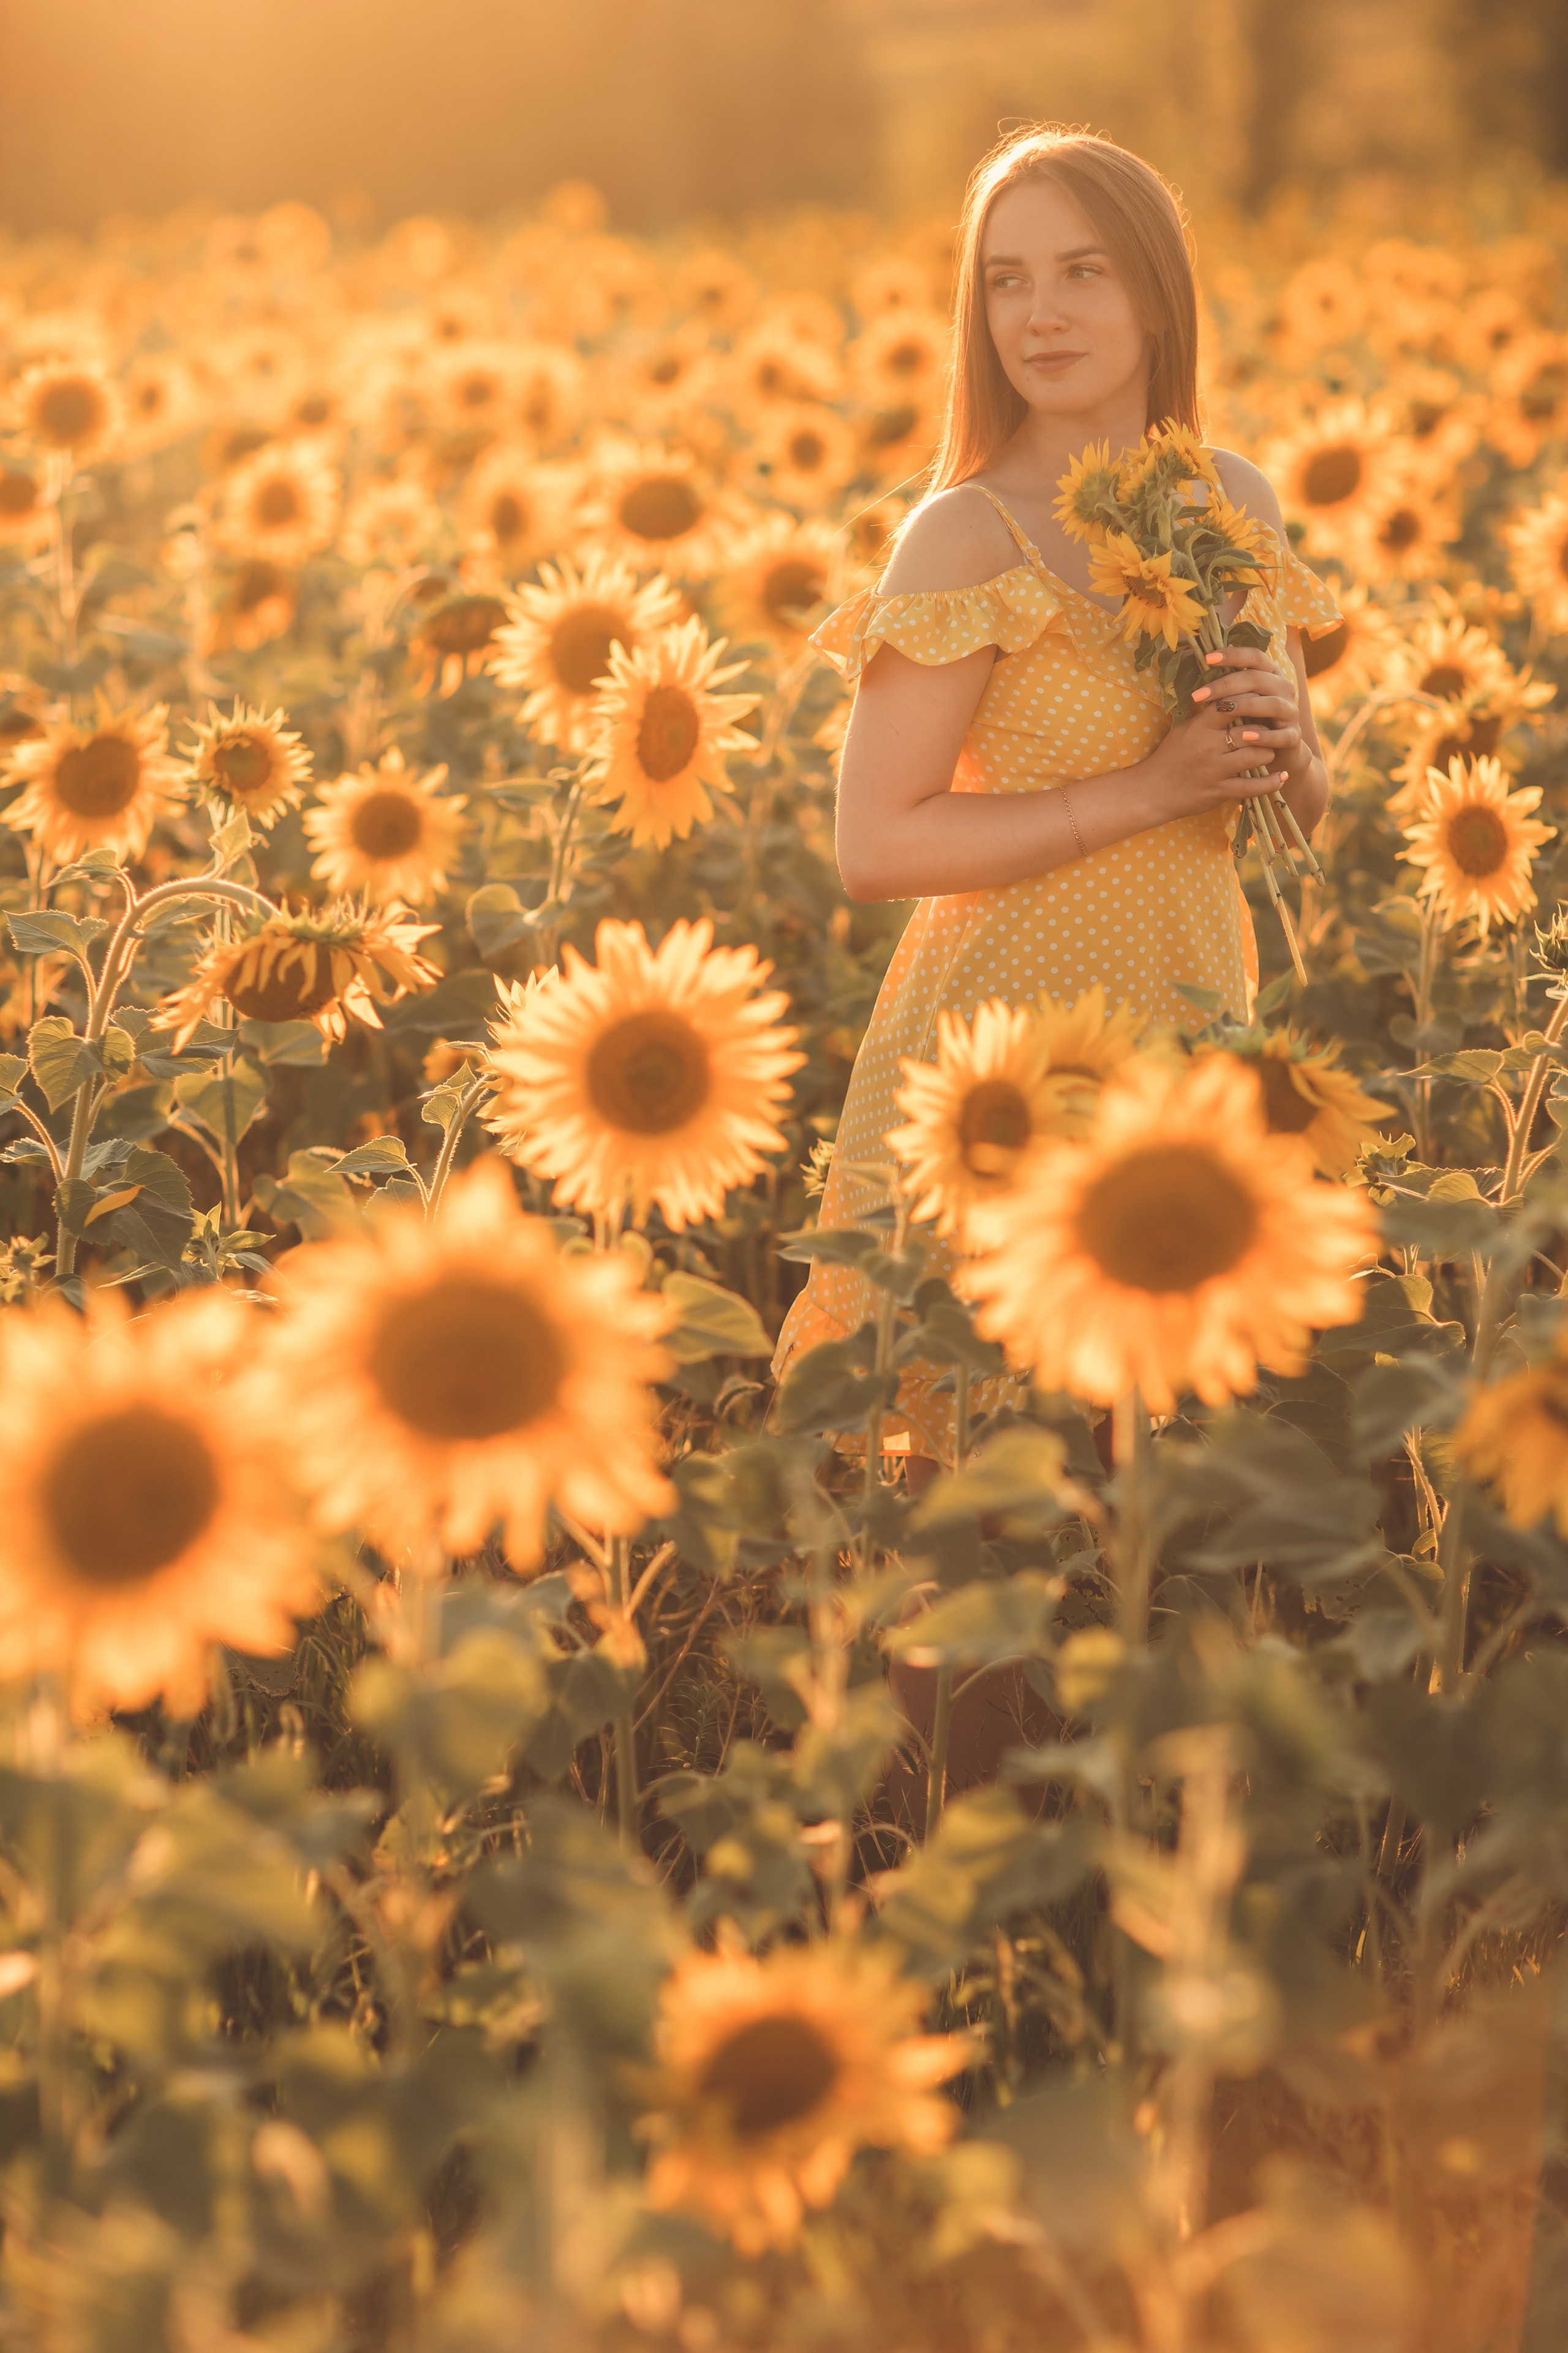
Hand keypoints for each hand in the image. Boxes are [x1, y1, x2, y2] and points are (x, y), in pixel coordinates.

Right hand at [1145, 642, 1303, 818]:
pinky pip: (1252, 787)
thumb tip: (1227, 695)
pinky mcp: (1219, 791)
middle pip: (1251, 730)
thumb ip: (1206, 715)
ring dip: (1267, 753)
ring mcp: (1215, 770)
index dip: (1251, 700)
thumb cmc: (1168, 757)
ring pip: (1257, 756)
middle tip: (1268, 731)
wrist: (1151, 791)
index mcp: (1200, 727)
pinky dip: (1271, 783)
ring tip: (1268, 753)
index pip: (1233, 704)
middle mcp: (1209, 746)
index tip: (1261, 702)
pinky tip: (1281, 778)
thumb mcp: (1183, 730)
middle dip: (1264, 730)